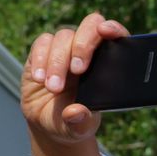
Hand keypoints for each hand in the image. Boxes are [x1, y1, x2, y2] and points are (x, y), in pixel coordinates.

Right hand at [20, 12, 129, 144]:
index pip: (117, 36)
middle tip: (77, 70)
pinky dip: (40, 60)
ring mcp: (65, 49)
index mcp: (108, 64)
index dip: (114, 28)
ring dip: (58, 62)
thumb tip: (76, 113)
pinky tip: (40, 78)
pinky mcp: (42, 52)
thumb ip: (80, 122)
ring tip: (53, 88)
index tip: (106, 32)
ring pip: (63, 37)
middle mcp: (88, 51)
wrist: (50, 123)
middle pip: (89, 27)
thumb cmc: (75, 122)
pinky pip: (41, 44)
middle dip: (83, 45)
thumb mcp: (80, 128)